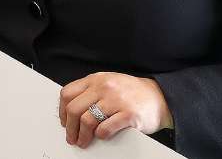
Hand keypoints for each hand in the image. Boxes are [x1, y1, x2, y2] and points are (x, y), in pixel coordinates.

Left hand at [57, 72, 172, 148]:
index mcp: (96, 79)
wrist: (160, 97)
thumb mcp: (108, 82)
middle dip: (70, 127)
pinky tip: (101, 136)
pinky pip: (105, 129)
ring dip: (82, 136)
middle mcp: (105, 88)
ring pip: (87, 120)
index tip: (64, 122)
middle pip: (74, 109)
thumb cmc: (132, 92)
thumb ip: (91, 91)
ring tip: (83, 142)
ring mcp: (117, 101)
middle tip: (71, 137)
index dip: (62, 111)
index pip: (68, 93)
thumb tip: (69, 111)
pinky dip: (100, 135)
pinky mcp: (128, 115)